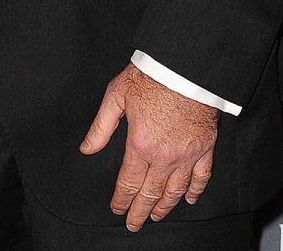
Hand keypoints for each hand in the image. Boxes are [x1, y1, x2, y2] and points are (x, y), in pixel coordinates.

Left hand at [80, 64, 217, 230]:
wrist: (183, 67)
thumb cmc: (149, 77)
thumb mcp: (116, 96)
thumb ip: (101, 127)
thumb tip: (87, 148)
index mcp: (140, 144)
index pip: (128, 182)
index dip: (121, 199)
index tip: (116, 208)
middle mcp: (164, 156)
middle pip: (151, 193)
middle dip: (140, 211)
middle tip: (133, 224)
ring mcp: (187, 154)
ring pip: (175, 190)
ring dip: (165, 207)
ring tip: (156, 216)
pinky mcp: (204, 148)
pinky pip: (201, 177)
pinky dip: (195, 190)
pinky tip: (189, 199)